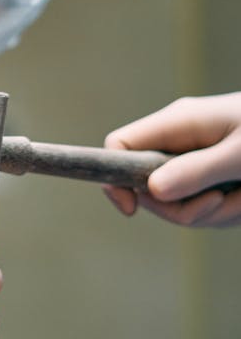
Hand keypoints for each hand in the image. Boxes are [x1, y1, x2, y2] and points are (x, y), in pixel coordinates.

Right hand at [104, 93, 240, 225]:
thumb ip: (199, 170)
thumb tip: (151, 190)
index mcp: (179, 123)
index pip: (119, 147)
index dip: (114, 179)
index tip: (133, 209)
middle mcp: (179, 143)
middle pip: (147, 190)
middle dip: (182, 209)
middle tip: (220, 202)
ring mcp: (193, 163)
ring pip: (176, 207)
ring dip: (212, 214)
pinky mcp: (209, 180)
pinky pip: (200, 212)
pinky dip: (225, 214)